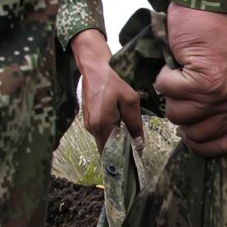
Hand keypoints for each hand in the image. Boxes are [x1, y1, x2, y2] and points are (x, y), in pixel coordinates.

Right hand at [71, 29, 143, 152]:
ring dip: (116, 139)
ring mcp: (88, 123)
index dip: (123, 158)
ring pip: (105, 139)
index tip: (135, 160)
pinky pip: (101, 131)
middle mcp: (91, 127)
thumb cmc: (113, 80)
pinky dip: (111, 131)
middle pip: (108, 147)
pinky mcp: (88, 118)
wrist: (95, 67)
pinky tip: (121, 124)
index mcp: (101, 124)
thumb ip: (134, 124)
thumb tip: (139, 144)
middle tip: (136, 148)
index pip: (111, 152)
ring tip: (130, 134)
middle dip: (121, 149)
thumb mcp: (130, 101)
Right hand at [154, 4, 226, 156]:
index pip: (225, 144)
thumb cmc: (217, 34)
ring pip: (178, 115)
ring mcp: (222, 92)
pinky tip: (176, 62)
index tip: (188, 131)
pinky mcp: (203, 79)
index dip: (201, 143)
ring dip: (171, 93)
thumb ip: (222, 103)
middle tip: (183, 90)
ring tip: (181, 71)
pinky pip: (168, 91)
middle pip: (196, 134)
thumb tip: (195, 131)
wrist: (212, 2)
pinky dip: (164, 76)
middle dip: (181, 114)